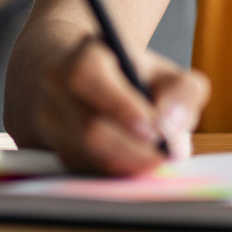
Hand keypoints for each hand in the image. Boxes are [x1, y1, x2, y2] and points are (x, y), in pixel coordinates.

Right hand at [35, 34, 209, 175]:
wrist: (89, 85)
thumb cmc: (136, 78)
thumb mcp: (167, 73)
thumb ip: (182, 93)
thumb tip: (172, 127)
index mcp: (82, 58)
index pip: (88, 76)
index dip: (120, 105)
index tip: (153, 129)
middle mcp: (56, 92)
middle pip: (87, 128)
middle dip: (130, 149)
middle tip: (161, 157)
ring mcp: (49, 126)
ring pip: (85, 156)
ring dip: (124, 164)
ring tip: (155, 160)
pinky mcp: (51, 155)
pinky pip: (83, 171)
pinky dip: (114, 173)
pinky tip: (135, 164)